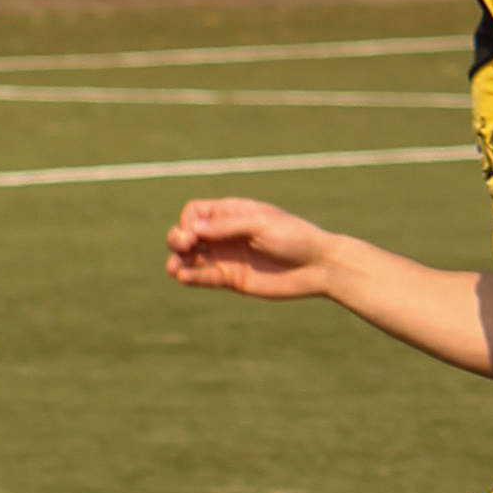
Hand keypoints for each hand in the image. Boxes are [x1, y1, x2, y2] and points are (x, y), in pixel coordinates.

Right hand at [163, 198, 337, 298]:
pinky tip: (185, 277)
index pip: (195, 213)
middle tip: (185, 246)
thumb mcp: (260, 224)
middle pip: (186, 233)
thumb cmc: (293, 237)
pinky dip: (191, 277)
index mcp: (232, 214)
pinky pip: (203, 278)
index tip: (197, 232)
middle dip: (177, 239)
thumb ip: (226, 226)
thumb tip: (192, 228)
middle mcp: (224, 235)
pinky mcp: (230, 279)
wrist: (317, 266)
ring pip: (189, 258)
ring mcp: (226, 257)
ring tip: (175, 268)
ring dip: (177, 261)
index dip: (189, 221)